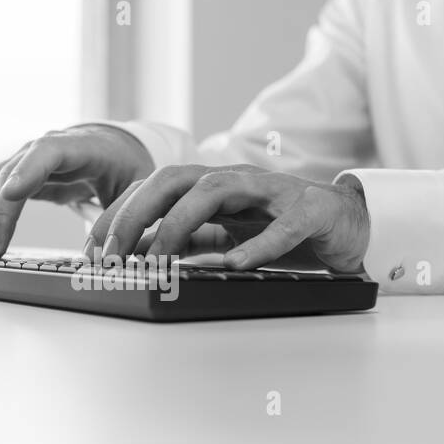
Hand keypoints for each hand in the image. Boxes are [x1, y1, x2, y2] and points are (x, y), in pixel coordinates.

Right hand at [0, 124, 153, 257]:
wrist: (113, 148)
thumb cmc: (126, 167)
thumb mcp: (139, 184)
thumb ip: (128, 210)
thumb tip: (117, 251)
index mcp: (81, 146)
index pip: (49, 151)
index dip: (28, 170)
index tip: (10, 193)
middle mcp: (44, 149)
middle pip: (9, 173)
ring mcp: (25, 162)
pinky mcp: (16, 179)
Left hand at [86, 164, 369, 273]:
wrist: (351, 224)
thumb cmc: (286, 230)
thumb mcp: (228, 237)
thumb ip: (191, 243)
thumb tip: (144, 259)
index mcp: (213, 186)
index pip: (154, 188)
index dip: (120, 213)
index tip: (92, 248)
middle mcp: (237, 181)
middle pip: (175, 180)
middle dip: (136, 213)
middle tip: (112, 253)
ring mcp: (273, 192)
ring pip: (216, 191)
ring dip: (180, 226)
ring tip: (159, 260)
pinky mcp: (311, 211)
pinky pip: (281, 225)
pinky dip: (256, 244)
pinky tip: (233, 263)